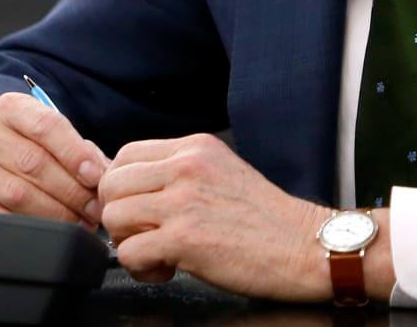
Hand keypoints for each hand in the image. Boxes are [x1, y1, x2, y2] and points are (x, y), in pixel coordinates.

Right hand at [0, 92, 107, 229]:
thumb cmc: (37, 145)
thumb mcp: (56, 134)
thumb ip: (81, 151)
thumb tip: (104, 176)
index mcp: (10, 108)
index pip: (46, 126)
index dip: (75, 153)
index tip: (96, 175)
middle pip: (33, 163)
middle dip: (71, 189)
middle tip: (95, 206)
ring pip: (18, 194)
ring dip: (57, 211)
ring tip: (81, 219)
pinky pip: (5, 217)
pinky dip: (35, 226)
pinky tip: (56, 228)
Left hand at [98, 133, 344, 299]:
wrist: (306, 246)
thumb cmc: (267, 219)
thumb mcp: (222, 172)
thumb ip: (182, 172)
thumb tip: (137, 187)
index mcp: (195, 147)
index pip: (125, 155)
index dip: (123, 188)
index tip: (138, 210)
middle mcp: (186, 166)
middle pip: (111, 184)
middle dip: (120, 216)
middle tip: (145, 235)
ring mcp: (184, 201)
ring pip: (113, 217)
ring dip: (128, 242)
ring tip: (157, 253)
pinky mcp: (184, 238)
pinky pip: (129, 252)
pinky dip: (141, 268)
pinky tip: (167, 269)